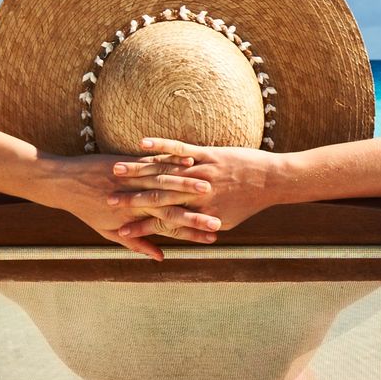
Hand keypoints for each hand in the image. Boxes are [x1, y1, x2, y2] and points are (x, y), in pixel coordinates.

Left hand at [43, 152, 223, 259]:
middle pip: (172, 209)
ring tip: (212, 190)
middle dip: (198, 214)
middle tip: (220, 220)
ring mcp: (133, 181)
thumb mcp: (108, 231)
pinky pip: (155, 162)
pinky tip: (192, 163)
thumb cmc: (85, 208)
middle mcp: (136, 201)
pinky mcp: (129, 163)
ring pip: (166, 185)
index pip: (168, 229)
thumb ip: (136, 243)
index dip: (191, 234)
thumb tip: (159, 257)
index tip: (212, 238)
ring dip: (190, 188)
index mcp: (133, 219)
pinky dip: (173, 163)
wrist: (62, 182)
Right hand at [106, 138, 283, 233]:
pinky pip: (180, 148)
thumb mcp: (225, 221)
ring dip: (137, 171)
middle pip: (156, 197)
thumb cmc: (249, 203)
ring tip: (115, 170)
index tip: (118, 230)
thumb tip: (182, 236)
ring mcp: (201, 172)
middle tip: (107, 199)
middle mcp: (196, 194)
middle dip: (129, 198)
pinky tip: (142, 143)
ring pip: (164, 172)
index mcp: (198, 212)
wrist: (273, 181)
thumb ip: (200, 226)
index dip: (140, 227)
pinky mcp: (207, 154)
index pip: (162, 221)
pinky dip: (161, 146)